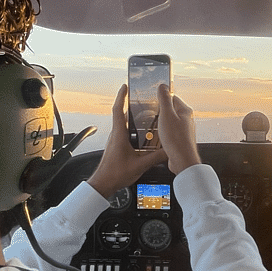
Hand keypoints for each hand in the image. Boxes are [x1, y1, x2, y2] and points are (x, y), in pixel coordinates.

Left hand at [87, 85, 167, 199]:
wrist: (103, 184)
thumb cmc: (115, 174)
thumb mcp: (140, 165)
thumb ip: (156, 157)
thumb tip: (168, 150)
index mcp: (119, 135)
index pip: (118, 110)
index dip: (121, 96)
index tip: (125, 86)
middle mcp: (115, 135)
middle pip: (120, 114)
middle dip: (127, 103)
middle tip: (136, 95)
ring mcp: (115, 141)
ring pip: (122, 123)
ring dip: (129, 115)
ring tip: (141, 111)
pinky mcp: (116, 147)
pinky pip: (123, 132)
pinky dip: (130, 128)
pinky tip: (139, 133)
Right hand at [156, 84, 200, 174]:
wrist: (182, 161)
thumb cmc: (176, 139)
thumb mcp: (166, 115)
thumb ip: (164, 99)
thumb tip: (163, 86)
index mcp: (185, 111)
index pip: (172, 97)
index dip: (161, 98)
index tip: (152, 99)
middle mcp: (187, 119)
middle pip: (170, 110)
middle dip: (159, 112)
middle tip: (150, 115)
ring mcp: (184, 130)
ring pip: (169, 122)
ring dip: (160, 124)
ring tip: (153, 127)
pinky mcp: (180, 140)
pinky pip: (169, 133)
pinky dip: (163, 134)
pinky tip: (157, 137)